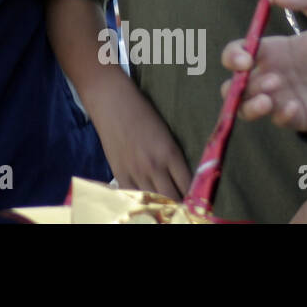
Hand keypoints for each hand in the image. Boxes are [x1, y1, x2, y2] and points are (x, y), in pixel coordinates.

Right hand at [92, 76, 192, 199]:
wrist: (111, 101)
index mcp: (170, 152)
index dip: (193, 196)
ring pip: (153, 200)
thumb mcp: (165, 133)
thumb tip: (182, 178)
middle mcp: (155, 166)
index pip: (188, 185)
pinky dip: (141, 200)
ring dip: (162, 204)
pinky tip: (145, 200)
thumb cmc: (141, 110)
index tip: (195, 199)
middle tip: (182, 204)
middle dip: (179, 204)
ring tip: (165, 204)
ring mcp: (135, 171)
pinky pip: (133, 196)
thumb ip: (173, 157)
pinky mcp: (119, 172)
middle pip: (173, 198)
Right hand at [220, 0, 306, 131]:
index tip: (247, 59)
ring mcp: (279, 97)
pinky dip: (280, 115)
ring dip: (251, 104)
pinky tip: (294, 106)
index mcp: (271, 51)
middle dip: (239, 85)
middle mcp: (269, 75)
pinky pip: (276, 120)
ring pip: (245, 107)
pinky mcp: (294, 116)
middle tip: (269, 80)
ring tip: (270, 97)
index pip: (235, 53)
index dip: (233, 56)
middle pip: (233, 85)